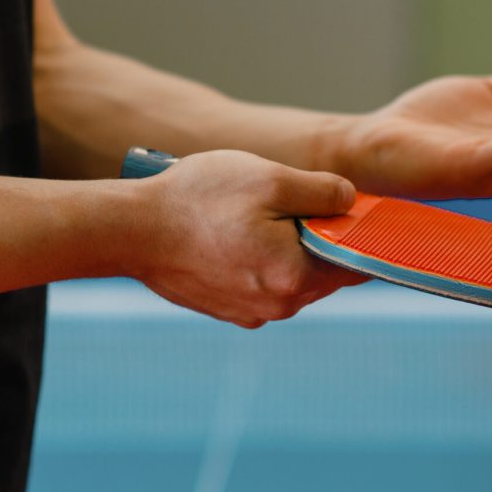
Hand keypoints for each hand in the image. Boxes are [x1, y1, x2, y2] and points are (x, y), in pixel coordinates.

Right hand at [133, 150, 366, 327]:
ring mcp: (252, 312)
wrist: (129, 230)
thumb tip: (352, 201)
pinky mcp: (229, 310)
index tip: (360, 206)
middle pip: (326, 269)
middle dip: (320, 235)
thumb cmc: (199, 200)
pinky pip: (264, 283)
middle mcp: (280, 305)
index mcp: (296, 276)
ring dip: (289, 247)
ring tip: (253, 214)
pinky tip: (234, 233)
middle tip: (293, 198)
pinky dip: (261, 260)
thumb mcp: (271, 179)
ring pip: (294, 276)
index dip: (362, 230)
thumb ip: (323, 191)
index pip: (356, 259)